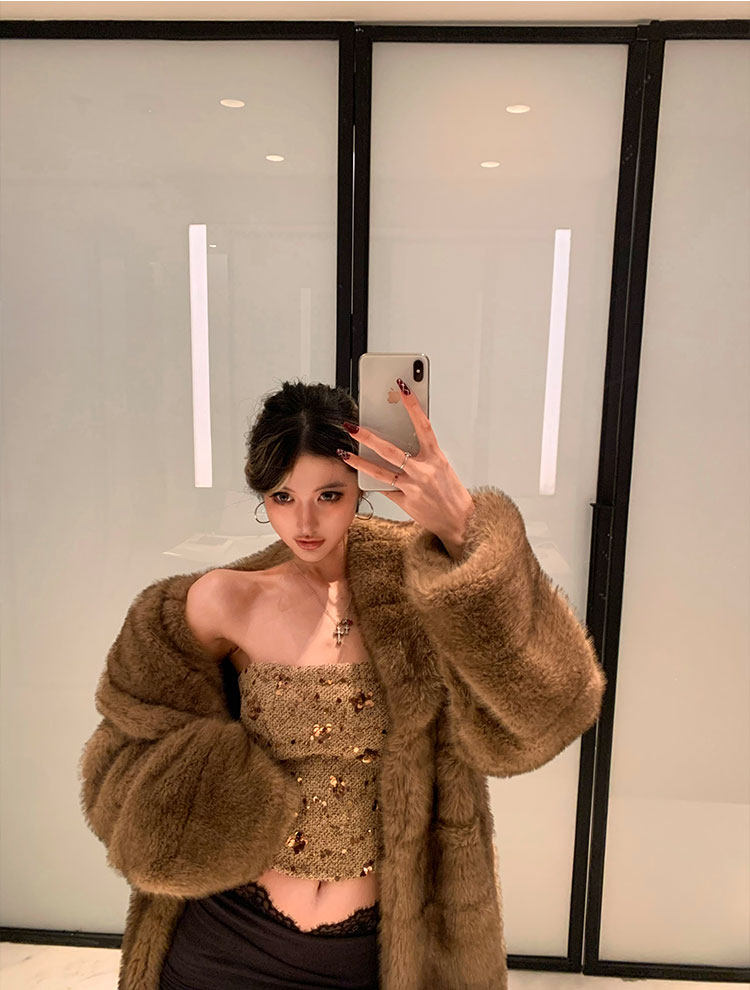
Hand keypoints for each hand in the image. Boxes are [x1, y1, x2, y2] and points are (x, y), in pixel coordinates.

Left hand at [337, 378, 474, 558]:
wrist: (459, 521)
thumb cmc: (452, 492)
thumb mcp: (442, 466)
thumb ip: (423, 453)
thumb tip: (402, 439)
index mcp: (436, 457)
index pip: (423, 425)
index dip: (412, 405)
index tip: (402, 386)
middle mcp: (424, 471)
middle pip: (390, 450)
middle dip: (368, 436)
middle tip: (351, 425)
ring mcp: (413, 488)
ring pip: (380, 471)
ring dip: (359, 461)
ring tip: (344, 451)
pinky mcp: (406, 502)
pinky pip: (384, 489)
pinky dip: (374, 481)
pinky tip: (361, 473)